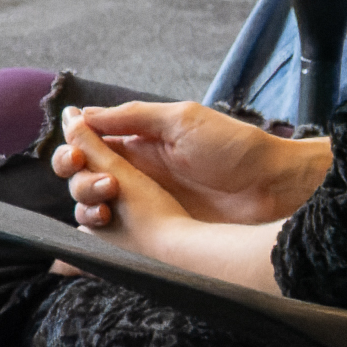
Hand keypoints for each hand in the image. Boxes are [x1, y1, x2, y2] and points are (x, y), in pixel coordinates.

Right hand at [56, 99, 323, 231]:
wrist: (274, 188)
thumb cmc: (234, 149)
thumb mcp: (182, 120)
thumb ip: (133, 117)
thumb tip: (82, 114)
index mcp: (141, 140)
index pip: (90, 141)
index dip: (73, 147)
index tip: (75, 154)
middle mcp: (137, 170)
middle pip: (84, 173)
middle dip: (77, 177)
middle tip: (100, 183)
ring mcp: (145, 201)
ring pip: (92, 203)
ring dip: (87, 203)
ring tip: (106, 207)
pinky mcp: (157, 228)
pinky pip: (114, 232)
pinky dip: (97, 231)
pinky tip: (101, 230)